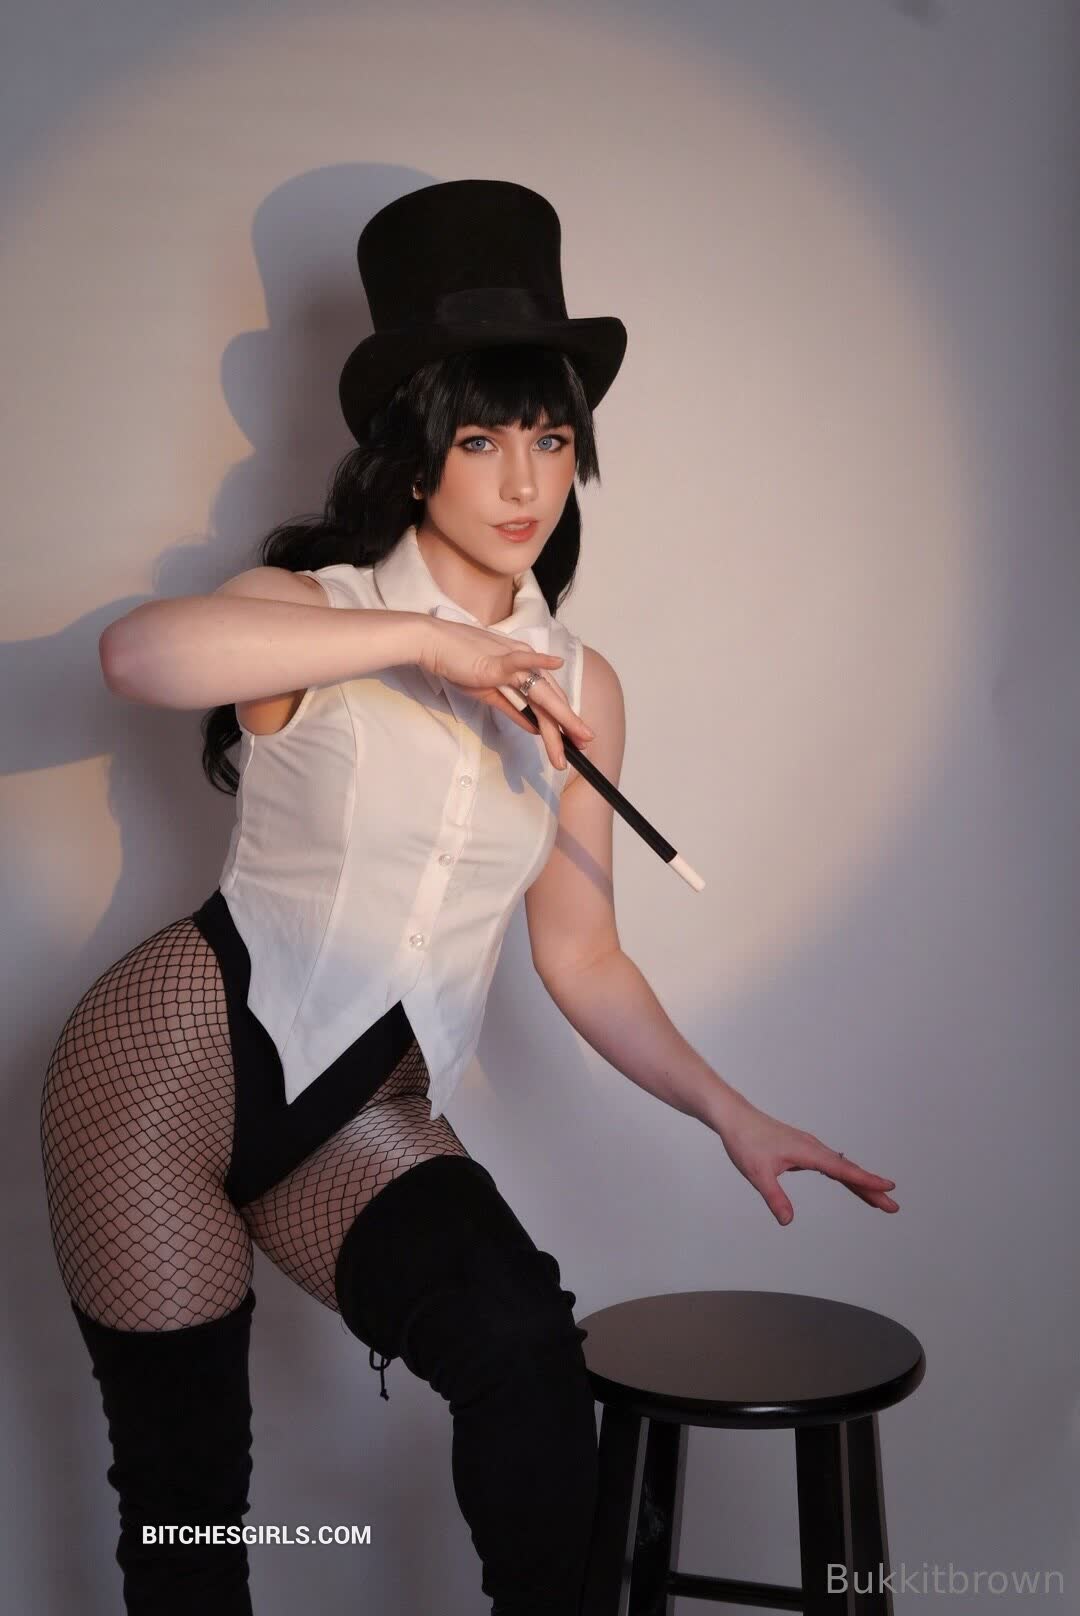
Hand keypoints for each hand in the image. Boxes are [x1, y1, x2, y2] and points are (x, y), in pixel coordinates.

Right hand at [418, 617, 594, 769]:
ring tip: (573, 738)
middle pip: (551, 700)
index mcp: (523, 671)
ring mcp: (513, 662)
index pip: (549, 700)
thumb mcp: (489, 693)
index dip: (564, 721)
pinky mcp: (497, 661)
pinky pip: (521, 660)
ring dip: (560, 717)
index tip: (575, 741)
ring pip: (542, 693)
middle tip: (586, 744)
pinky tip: (556, 665)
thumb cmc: (457, 665)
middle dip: (569, 725)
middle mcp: (524, 664)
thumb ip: (513, 709)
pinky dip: (538, 663)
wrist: (433, 644)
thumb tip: (534, 728)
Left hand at [715, 1095, 898, 1225]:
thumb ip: (774, 1197)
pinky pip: (830, 1165)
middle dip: (871, 1188)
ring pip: (841, 1167)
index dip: (866, 1181)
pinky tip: (850, 1183)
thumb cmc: (745, 1141)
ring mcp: (809, 1148)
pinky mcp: (803, 1149)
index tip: (889, 1188)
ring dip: (860, 1183)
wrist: (734, 1118)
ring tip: (878, 1200)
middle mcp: (813, 1148)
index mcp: (807, 1151)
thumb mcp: (757, 1174)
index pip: (843, 1170)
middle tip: (892, 1206)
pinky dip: (844, 1176)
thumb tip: (787, 1221)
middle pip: (848, 1170)